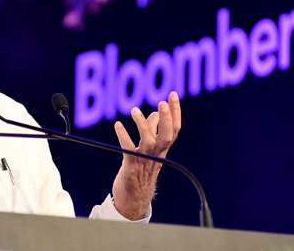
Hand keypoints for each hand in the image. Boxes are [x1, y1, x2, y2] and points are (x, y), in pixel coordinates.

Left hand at [111, 91, 180, 219]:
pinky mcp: (131, 167)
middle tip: (162, 102)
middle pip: (167, 136)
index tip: (172, 95)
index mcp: (163, 149)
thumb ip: (152, 131)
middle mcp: (157, 154)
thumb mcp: (149, 149)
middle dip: (167, 119)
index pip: (175, 129)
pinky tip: (118, 125)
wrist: (134, 199)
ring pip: (149, 142)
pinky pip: (129, 150)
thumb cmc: (141, 171)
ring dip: (142, 125)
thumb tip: (154, 114)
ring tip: (134, 110)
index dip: (175, 112)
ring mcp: (145, 161)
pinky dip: (124, 137)